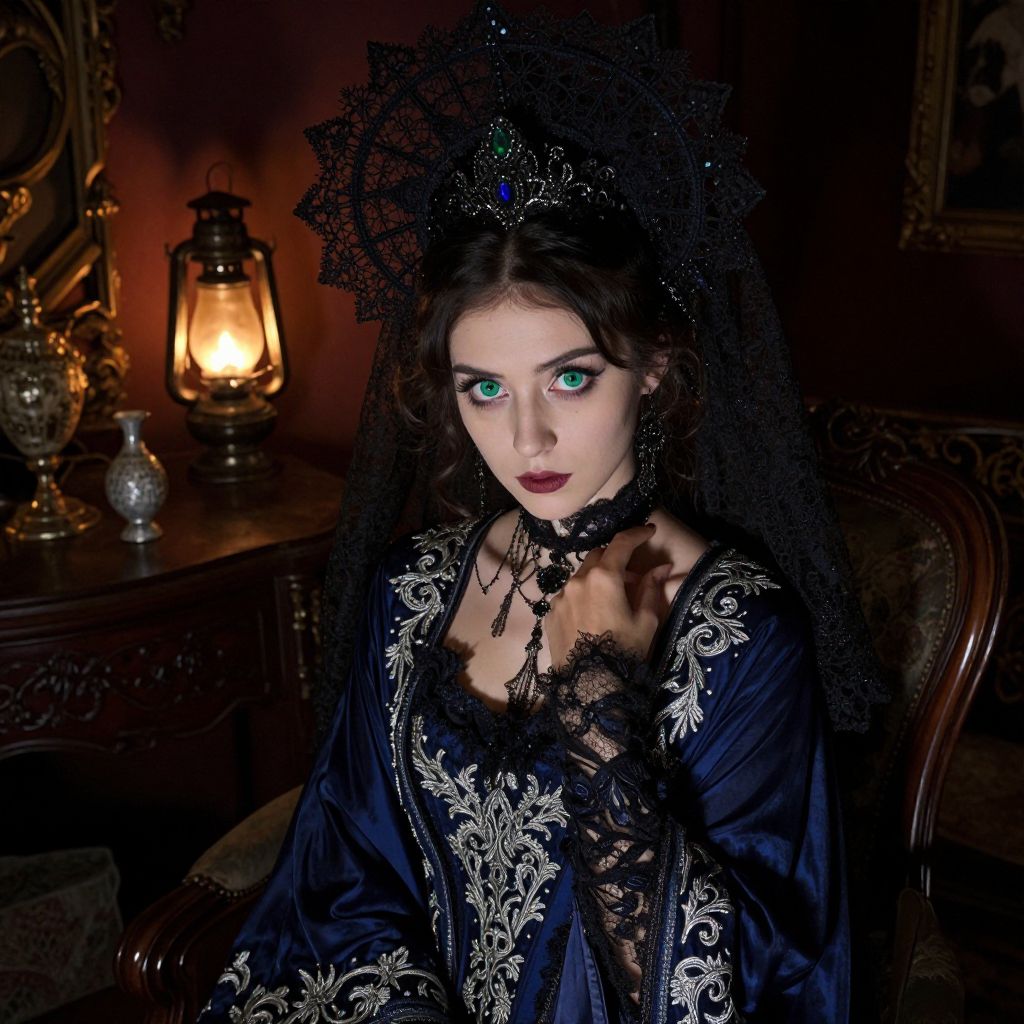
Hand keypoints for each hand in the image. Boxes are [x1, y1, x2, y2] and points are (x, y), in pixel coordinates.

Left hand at [545, 523, 672, 668]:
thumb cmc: (624, 652)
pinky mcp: (550, 612)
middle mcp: (578, 580)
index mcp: (604, 577)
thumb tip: (661, 568)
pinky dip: (583, 595)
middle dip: (616, 558)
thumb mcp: (646, 621)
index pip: (621, 543)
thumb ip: (651, 589)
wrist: (589, 686)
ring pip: (581, 575)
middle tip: (633, 577)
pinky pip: (568, 594)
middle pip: (598, 555)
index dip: (637, 534)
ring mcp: (560, 596)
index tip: (649, 531)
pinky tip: (593, 615)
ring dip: (598, 578)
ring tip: (612, 600)